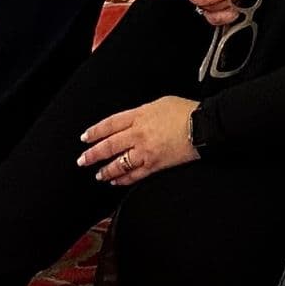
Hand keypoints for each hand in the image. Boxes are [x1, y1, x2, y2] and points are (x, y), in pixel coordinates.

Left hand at [78, 96, 199, 187]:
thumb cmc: (185, 111)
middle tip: (82, 161)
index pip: (110, 124)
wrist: (202, 126)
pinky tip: (117, 181)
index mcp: (139, 115)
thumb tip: (133, 120)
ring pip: (119, 163)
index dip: (95, 132)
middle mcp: (138, 134)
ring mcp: (145, 151)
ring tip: (98, 174)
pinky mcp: (155, 165)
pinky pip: (134, 175)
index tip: (85, 138)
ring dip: (106, 170)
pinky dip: (123, 179)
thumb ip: (143, 113)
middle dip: (93, 154)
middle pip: (110, 145)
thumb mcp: (160, 103)